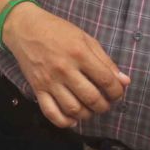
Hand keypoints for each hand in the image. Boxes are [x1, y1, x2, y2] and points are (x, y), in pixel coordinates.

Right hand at [1, 4, 130, 127]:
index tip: (117, 92)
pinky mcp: (37, 88)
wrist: (25, 28)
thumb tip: (124, 81)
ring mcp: (49, 81)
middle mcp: (65, 69)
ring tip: (90, 108)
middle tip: (105, 102)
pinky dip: (64, 121)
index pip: (106, 81)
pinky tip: (73, 118)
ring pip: (73, 109)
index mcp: (79, 53)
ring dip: (87, 114)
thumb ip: (105, 61)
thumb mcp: (85, 38)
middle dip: (105, 105)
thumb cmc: (58, 30)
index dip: (117, 91)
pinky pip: (51, 113)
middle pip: (92, 99)